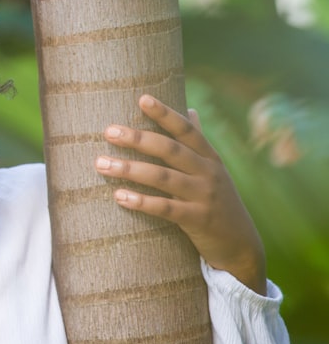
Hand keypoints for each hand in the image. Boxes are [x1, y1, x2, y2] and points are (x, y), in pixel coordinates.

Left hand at [94, 94, 266, 293]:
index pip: (186, 130)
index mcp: (210, 158)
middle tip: (108, 131)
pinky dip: (142, 202)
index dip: (165, 113)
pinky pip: (166, 209)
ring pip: (163, 178)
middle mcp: (208, 173)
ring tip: (102, 163)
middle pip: (170, 150)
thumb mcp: (213, 170)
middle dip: (138, 138)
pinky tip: (119, 196)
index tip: (142, 98)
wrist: (241, 245)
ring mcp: (204, 197)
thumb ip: (198, 142)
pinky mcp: (198, 220)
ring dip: (130, 169)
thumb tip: (191, 109)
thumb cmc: (218, 201)